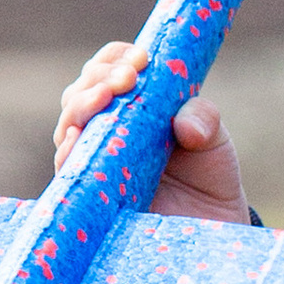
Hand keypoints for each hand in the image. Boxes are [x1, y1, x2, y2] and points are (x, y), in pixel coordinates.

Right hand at [54, 41, 250, 223]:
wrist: (213, 225)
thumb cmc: (209, 176)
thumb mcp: (215, 140)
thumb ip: (204, 119)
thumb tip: (183, 124)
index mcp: (131, 105)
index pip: (110, 70)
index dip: (117, 58)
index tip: (142, 58)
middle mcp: (105, 129)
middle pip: (80, 93)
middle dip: (99, 78)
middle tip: (127, 78)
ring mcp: (95, 160)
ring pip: (68, 125)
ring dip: (82, 106)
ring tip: (104, 97)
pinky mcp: (91, 194)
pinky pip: (68, 170)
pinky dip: (68, 152)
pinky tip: (75, 139)